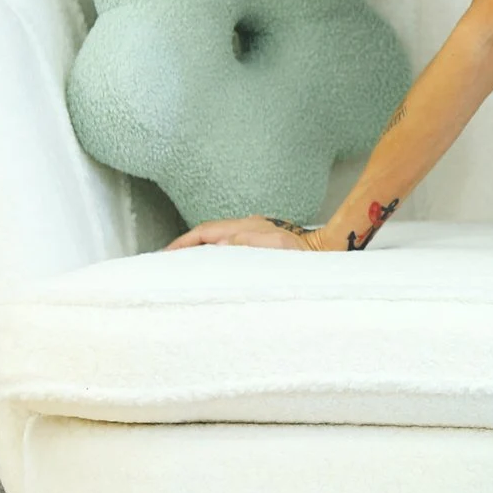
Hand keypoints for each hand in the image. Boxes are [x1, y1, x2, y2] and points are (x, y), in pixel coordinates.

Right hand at [166, 216, 341, 250]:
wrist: (326, 252)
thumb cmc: (303, 254)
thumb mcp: (275, 248)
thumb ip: (246, 243)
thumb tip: (220, 243)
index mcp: (247, 226)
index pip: (206, 231)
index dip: (184, 242)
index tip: (166, 254)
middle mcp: (249, 226)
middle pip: (208, 233)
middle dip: (186, 246)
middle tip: (167, 262)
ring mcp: (255, 233)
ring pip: (218, 239)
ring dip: (199, 250)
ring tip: (183, 266)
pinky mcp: (262, 242)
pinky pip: (230, 246)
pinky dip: (215, 254)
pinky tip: (212, 266)